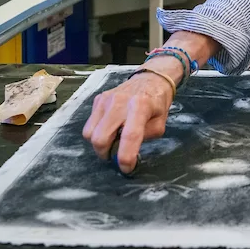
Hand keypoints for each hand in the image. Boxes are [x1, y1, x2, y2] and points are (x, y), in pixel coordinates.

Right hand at [81, 59, 177, 173]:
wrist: (150, 79)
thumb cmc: (157, 104)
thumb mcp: (160, 124)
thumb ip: (144, 137)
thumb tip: (127, 151)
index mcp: (140, 106)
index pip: (129, 136)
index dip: (126, 158)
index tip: (127, 168)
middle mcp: (120, 101)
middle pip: (100, 138)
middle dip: (106, 153)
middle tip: (115, 155)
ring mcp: (106, 99)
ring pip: (89, 133)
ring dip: (99, 144)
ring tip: (112, 141)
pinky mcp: (98, 99)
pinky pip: (90, 124)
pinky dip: (97, 131)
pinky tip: (110, 128)